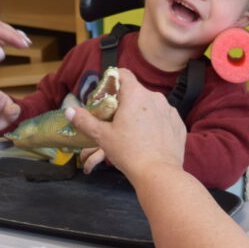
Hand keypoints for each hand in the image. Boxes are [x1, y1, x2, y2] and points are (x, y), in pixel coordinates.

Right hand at [65, 69, 185, 181]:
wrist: (159, 173)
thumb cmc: (129, 152)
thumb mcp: (102, 136)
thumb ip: (85, 120)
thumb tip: (69, 111)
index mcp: (136, 94)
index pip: (123, 74)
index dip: (112, 81)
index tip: (106, 95)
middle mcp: (155, 97)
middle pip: (136, 91)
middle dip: (125, 101)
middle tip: (115, 120)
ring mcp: (170, 110)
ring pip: (151, 105)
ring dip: (141, 113)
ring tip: (133, 132)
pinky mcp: (178, 124)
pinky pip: (163, 117)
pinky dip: (155, 124)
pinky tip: (149, 139)